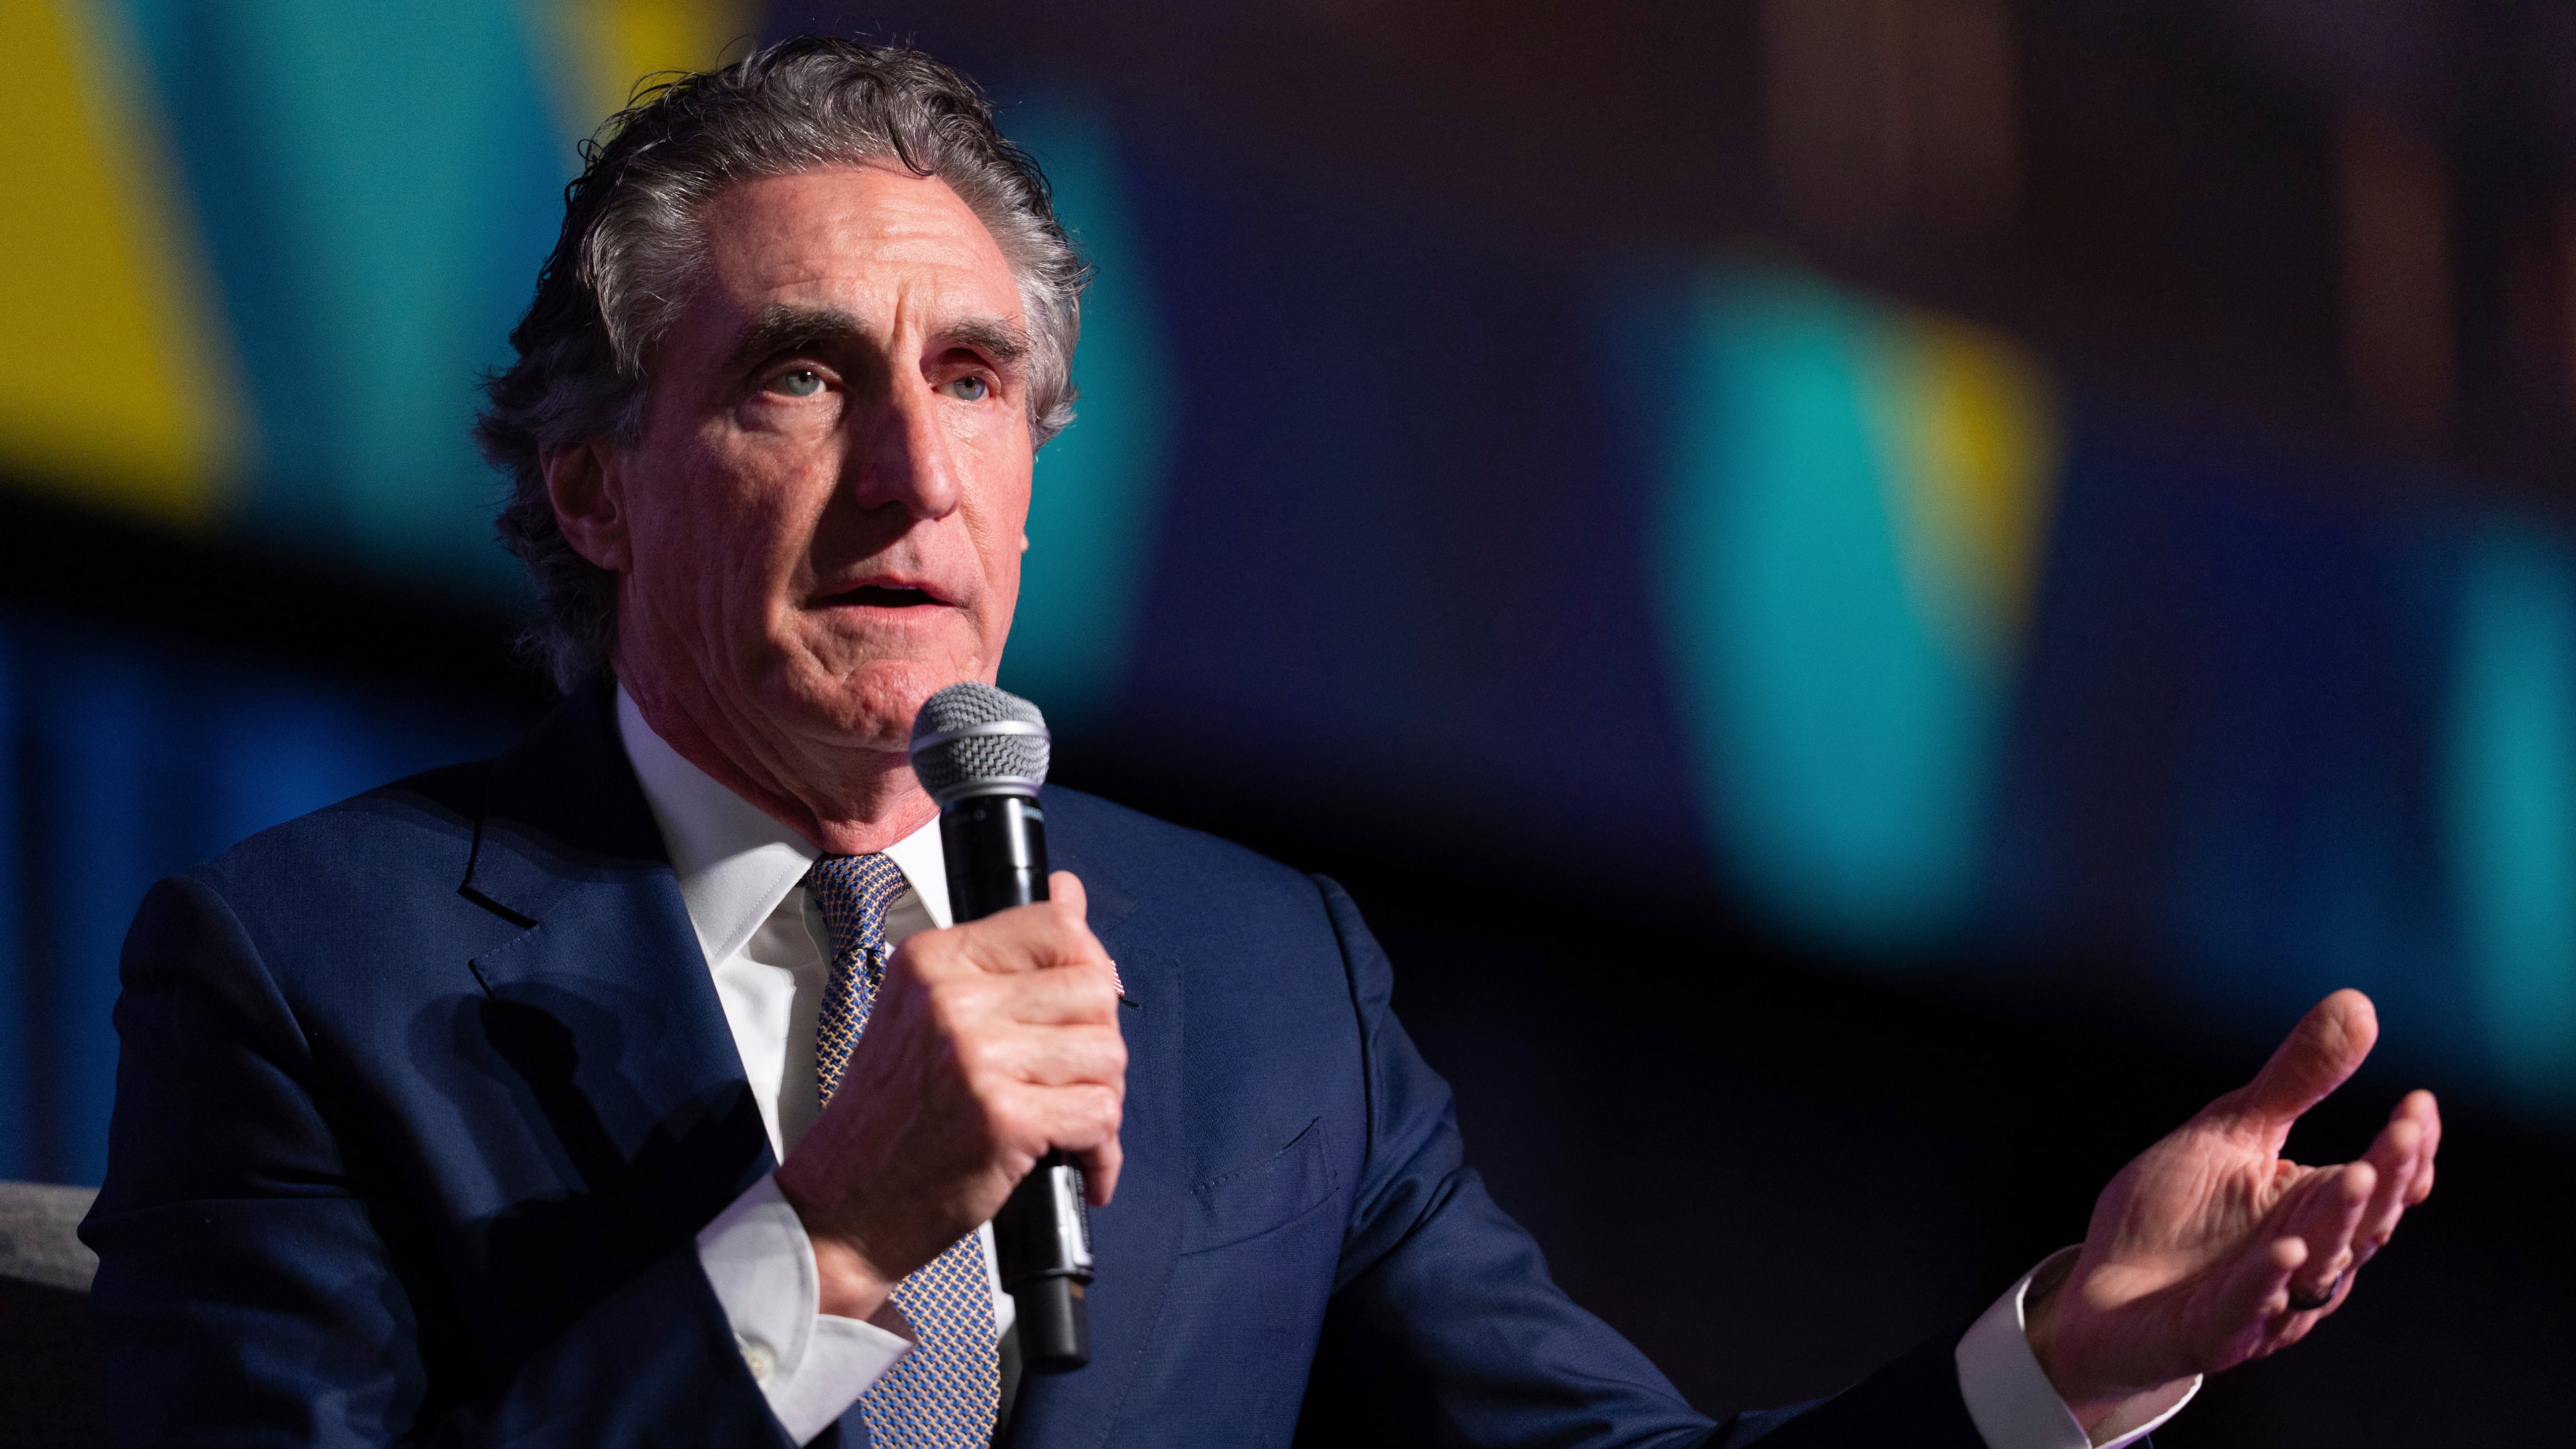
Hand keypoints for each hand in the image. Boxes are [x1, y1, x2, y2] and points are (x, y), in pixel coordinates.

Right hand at [774, 871, 1125, 1321]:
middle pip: (1095, 988)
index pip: (1056, 925)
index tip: (1083, 1008)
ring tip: (1064, 1123)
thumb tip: (1070, 893)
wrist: (843, 1207)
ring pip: (1108, 1052)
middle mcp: (952, 999)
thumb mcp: (926, 1013)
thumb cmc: (888, 1119)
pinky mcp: (1004, 1118)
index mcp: (933, 961)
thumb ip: (1002, 958)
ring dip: (1101, 1098)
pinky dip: (1100, 1150)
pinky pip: (1101, 1115)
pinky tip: (1072, 1162)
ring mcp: (977, 1057)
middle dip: (1098, 1041)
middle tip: (1069, 1082)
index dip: (1089, 967)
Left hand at [2026, 989, 2439, 1427]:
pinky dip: (2269, 1280)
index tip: (2419, 1104)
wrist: (2103, 1290)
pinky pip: (2250, 1307)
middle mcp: (2307, 1259)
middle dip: (2386, 1177)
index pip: (2381, 1182)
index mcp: (2314, 1209)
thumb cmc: (2175, 1212)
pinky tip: (2286, 1249)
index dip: (2405, 1149)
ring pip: (2318, 1265)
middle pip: (2362, 1222)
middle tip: (2404, 1129)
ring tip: (2355, 1175)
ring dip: (2338, 1223)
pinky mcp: (2217, 1330)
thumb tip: (2359, 1004)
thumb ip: (2294, 1081)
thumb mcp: (2232, 1131)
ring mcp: (2267, 1301)